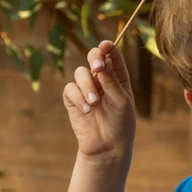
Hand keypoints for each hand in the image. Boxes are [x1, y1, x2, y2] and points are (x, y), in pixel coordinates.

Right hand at [62, 40, 135, 161]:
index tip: (106, 45)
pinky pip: (70, 89)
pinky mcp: (73, 99)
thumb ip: (112, 82)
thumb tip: (104, 61)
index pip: (113, 55)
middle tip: (98, 67)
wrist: (107, 146)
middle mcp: (102, 79)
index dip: (109, 47)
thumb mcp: (121, 101)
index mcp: (118, 76)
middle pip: (94, 57)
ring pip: (80, 73)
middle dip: (94, 58)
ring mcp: (86, 88)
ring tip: (94, 103)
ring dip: (87, 86)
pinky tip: (86, 110)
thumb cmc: (120, 123)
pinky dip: (78, 97)